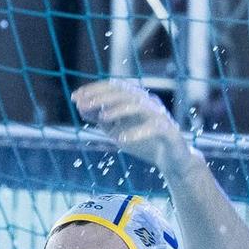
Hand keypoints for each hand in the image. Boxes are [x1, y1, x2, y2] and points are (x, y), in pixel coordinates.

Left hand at [72, 80, 196, 171]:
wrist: (173, 161)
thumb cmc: (145, 143)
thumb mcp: (118, 130)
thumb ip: (102, 119)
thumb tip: (81, 107)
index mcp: (138, 99)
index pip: (115, 87)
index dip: (94, 89)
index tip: (75, 96)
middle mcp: (150, 103)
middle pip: (125, 93)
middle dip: (101, 97)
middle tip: (82, 105)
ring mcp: (161, 115)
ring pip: (139, 105)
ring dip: (118, 110)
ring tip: (101, 118)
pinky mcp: (170, 131)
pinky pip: (153, 128)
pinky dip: (136, 132)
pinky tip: (121, 140)